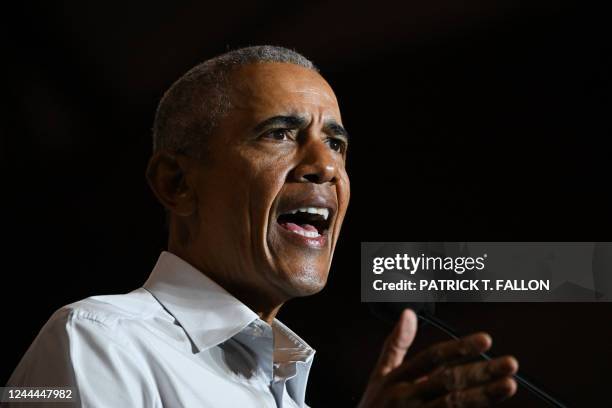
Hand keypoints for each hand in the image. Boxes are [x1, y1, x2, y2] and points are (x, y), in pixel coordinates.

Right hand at [358, 309, 517, 407]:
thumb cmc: (375, 407)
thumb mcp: (380, 374)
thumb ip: (396, 344)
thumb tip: (408, 314)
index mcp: (397, 379)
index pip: (432, 358)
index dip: (459, 348)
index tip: (486, 340)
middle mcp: (408, 399)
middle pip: (449, 382)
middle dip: (481, 372)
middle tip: (509, 363)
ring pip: (455, 406)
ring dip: (484, 396)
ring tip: (509, 384)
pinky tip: (492, 406)